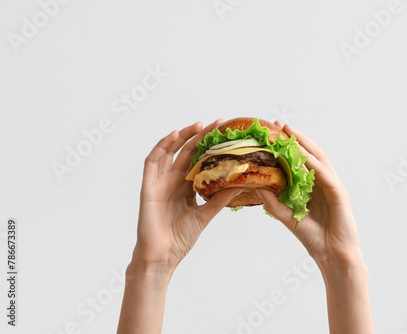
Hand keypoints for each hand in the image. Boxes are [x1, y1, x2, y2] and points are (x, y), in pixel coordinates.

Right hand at [132, 119, 243, 268]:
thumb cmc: (180, 238)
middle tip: (217, 123)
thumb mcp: (205, 215)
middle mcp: (173, 181)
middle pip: (187, 152)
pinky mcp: (148, 186)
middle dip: (201, 136)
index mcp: (186, 187)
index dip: (210, 147)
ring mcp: (160, 182)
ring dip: (182, 136)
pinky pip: (152, 161)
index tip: (226, 135)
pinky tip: (173, 136)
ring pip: (170, 152)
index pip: (199, 161)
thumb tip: (240, 184)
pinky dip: (161, 147)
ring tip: (198, 125)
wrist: (163, 255)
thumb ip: (220, 199)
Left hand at [256, 122, 363, 267]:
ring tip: (291, 132)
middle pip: (310, 154)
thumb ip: (273, 202)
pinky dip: (315, 164)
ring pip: (319, 160)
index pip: (300, 161)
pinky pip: (326, 175)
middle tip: (280, 125)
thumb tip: (256, 187)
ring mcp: (333, 186)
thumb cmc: (313, 237)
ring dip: (305, 145)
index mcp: (313, 186)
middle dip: (296, 139)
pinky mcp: (340, 194)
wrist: (332, 255)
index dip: (288, 147)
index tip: (272, 134)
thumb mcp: (287, 217)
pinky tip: (304, 156)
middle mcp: (324, 182)